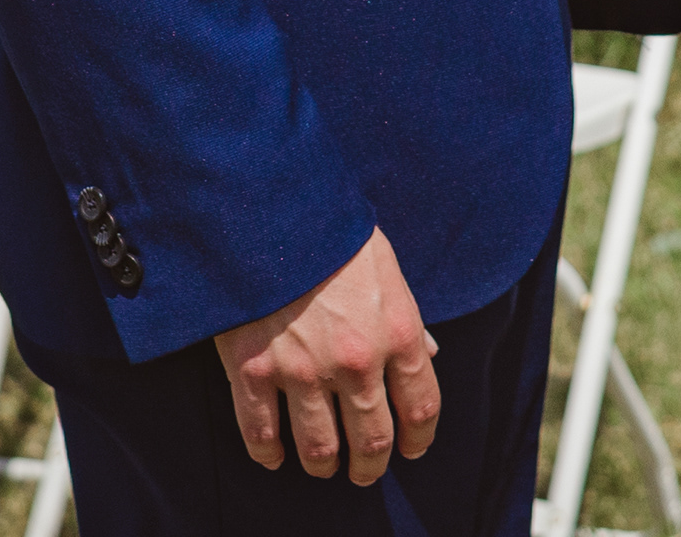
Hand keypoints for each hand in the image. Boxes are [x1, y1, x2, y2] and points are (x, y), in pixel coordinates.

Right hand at [216, 228, 441, 483]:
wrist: (270, 209)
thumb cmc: (333, 233)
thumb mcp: (387, 268)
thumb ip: (407, 318)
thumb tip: (427, 355)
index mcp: (397, 332)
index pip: (421, 406)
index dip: (419, 438)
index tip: (412, 450)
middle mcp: (356, 361)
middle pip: (372, 440)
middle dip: (371, 465)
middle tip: (364, 472)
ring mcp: (303, 371)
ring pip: (319, 448)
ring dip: (324, 466)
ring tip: (323, 467)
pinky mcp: (254, 372)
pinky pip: (261, 434)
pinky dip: (268, 454)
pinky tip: (273, 457)